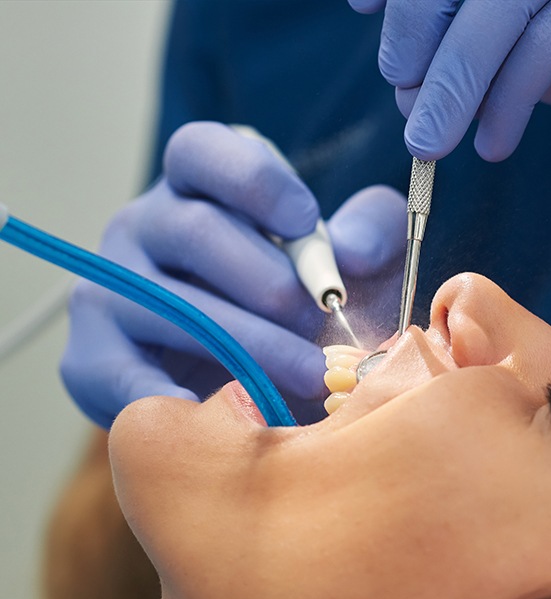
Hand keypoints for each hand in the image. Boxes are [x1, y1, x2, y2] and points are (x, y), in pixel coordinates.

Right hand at [61, 122, 405, 426]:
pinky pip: (122, 377)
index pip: (201, 151)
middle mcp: (143, 228)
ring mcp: (110, 290)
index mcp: (197, 190)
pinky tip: (217, 413)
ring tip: (306, 375)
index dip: (254, 181)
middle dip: (269, 283)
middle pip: (193, 230)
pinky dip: (170, 398)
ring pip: (169, 305)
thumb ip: (373, 232)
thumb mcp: (356, 260)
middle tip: (319, 322)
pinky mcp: (94, 357)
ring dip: (247, 344)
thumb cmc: (308, 309)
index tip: (305, 222)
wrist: (255, 385)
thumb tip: (352, 253)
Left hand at [348, 0, 550, 160]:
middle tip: (403, 91)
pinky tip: (494, 145)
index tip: (363, 5)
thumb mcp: (528, 52)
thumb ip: (473, 51)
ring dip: (453, 79)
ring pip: (500, 2)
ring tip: (428, 143)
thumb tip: (406, 84)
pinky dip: (511, 97)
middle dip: (416, 29)